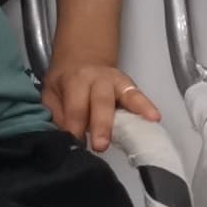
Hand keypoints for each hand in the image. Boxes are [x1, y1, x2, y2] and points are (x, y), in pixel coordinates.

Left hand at [41, 60, 160, 150]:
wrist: (82, 59)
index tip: (76, 145)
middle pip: (101, 102)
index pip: (75, 107)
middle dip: (101, 125)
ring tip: (137, 132)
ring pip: (125, 97)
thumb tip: (67, 137)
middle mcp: (98, 78)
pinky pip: (139, 97)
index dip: (75, 127)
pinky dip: (146, 107)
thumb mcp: (51, 95)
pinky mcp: (130, 86)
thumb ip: (57, 114)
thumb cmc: (65, 83)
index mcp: (74, 80)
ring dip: (130, 115)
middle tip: (101, 146)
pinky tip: (154, 118)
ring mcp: (117, 81)